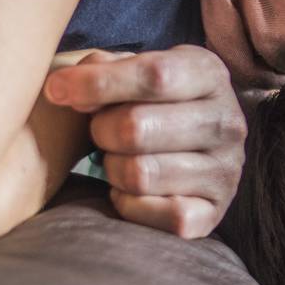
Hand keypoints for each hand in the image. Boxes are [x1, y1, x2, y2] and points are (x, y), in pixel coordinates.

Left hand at [42, 46, 244, 237]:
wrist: (192, 149)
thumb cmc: (148, 103)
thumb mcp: (133, 70)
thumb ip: (101, 68)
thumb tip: (65, 89)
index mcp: (210, 75)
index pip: (154, 75)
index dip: (98, 83)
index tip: (56, 90)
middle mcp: (228, 122)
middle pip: (137, 128)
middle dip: (100, 131)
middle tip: (99, 132)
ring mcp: (225, 171)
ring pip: (140, 175)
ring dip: (112, 170)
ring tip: (115, 160)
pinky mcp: (213, 214)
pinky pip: (160, 215)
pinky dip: (130, 206)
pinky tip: (129, 191)